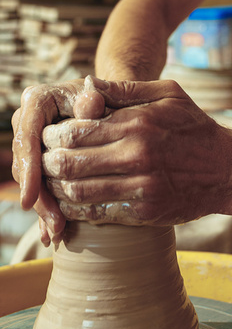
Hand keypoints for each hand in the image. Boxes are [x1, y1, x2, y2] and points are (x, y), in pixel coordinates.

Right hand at [12, 76, 106, 244]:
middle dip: (38, 195)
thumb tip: (90, 102)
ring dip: (43, 206)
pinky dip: (47, 209)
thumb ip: (97, 98)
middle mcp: (27, 121)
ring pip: (31, 178)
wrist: (108, 100)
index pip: (28, 136)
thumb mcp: (104, 94)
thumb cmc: (108, 96)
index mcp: (38, 100)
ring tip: (58, 229)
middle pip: (25, 163)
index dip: (29, 168)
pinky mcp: (39, 160)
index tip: (31, 196)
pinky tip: (52, 234)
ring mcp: (31, 142)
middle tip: (54, 220)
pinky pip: (39, 186)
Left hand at [40, 79, 231, 226]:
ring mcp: (139, 187)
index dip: (52, 134)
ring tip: (53, 180)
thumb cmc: (194, 127)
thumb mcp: (168, 93)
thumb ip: (125, 89)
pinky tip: (72, 200)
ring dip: (56, 188)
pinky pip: (97, 213)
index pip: (76, 131)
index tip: (48, 134)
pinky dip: (76, 209)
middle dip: (47, 162)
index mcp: (137, 124)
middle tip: (43, 159)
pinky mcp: (144, 213)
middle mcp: (136, 156)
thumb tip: (86, 84)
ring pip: (76, 192)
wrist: (227, 169)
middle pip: (69, 163)